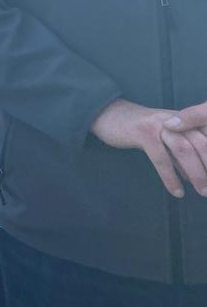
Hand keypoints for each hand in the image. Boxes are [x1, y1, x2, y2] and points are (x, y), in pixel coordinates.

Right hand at [92, 99, 206, 197]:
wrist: (110, 115)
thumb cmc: (142, 130)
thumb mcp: (168, 140)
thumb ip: (183, 156)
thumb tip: (197, 178)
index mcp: (186, 120)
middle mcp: (176, 119)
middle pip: (201, 143)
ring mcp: (159, 125)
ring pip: (183, 149)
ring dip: (197, 173)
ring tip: (203, 192)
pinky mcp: (142, 132)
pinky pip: (160, 158)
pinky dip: (170, 177)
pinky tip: (177, 191)